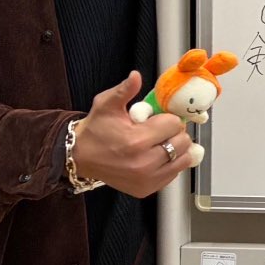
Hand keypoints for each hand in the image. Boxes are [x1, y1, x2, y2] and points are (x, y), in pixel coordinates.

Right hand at [71, 72, 195, 197]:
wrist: (81, 157)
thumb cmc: (96, 130)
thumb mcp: (106, 105)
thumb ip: (125, 90)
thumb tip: (136, 76)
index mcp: (136, 141)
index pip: (174, 124)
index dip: (168, 118)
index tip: (157, 119)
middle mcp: (144, 163)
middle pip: (182, 142)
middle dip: (174, 132)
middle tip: (159, 130)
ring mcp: (147, 179)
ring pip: (184, 159)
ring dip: (177, 148)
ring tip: (160, 143)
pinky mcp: (147, 189)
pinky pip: (174, 173)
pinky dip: (171, 163)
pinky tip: (157, 156)